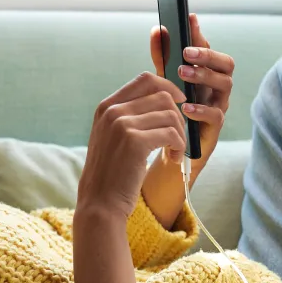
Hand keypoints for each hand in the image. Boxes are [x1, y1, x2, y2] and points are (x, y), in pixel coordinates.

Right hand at [77, 72, 186, 217]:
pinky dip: (179, 146)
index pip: (145, 79)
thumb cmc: (112, 173)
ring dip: (180, 134)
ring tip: (176, 152)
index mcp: (106, 106)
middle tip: (178, 137)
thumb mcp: (112, 137)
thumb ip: (129, 116)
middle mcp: (112, 111)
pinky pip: (171, 134)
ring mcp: (122, 124)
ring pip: (170, 114)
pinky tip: (174, 160)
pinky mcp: (134, 141)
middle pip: (162, 95)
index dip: (168, 87)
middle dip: (178, 116)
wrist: (100, 203)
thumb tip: (164, 98)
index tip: (179, 104)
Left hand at [149, 13, 234, 178]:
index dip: (200, 33)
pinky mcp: (215, 127)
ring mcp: (219, 105)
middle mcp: (217, 86)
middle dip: (208, 55)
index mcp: (207, 72)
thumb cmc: (171, 109)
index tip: (189, 18)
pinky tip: (186, 107)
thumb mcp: (164, 80)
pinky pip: (216, 114)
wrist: (170, 147)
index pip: (208, 48)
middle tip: (186, 53)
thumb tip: (158, 29)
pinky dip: (201, 109)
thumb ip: (162, 57)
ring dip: (205, 76)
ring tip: (183, 74)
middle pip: (226, 63)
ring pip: (225, 85)